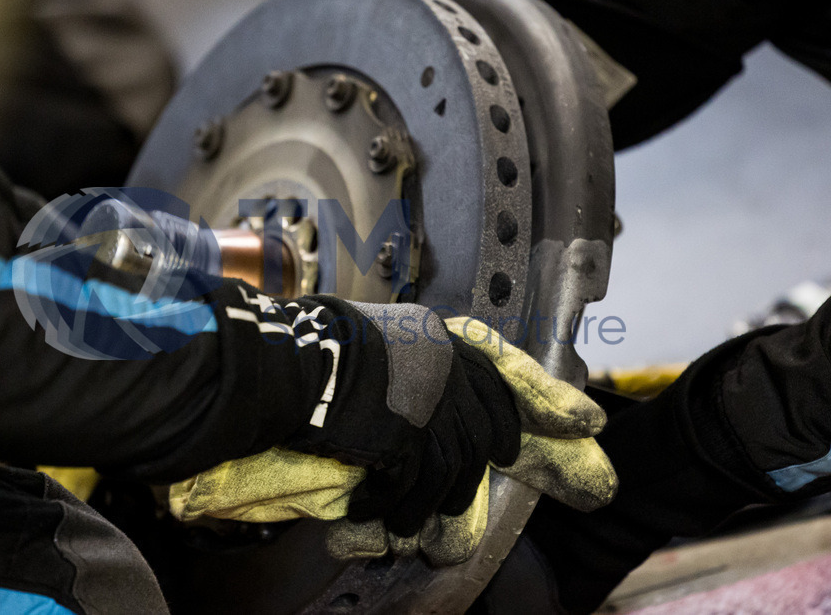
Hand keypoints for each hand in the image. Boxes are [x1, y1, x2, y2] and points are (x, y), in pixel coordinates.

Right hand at [286, 304, 614, 536]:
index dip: (547, 397)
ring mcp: (431, 399)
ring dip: (436, 507)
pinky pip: (418, 485)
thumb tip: (440, 417)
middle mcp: (444, 365)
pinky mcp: (411, 433)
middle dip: (516, 468)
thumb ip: (417, 373)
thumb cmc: (320, 357)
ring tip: (417, 531)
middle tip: (551, 492)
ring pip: (457, 468)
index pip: (506, 368)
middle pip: (491, 429)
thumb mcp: (380, 348)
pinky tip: (377, 514)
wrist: (287, 367)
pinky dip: (398, 508)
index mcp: (438, 338)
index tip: (585, 422)